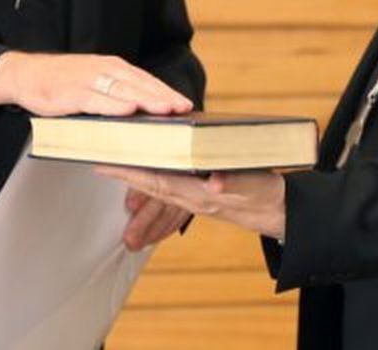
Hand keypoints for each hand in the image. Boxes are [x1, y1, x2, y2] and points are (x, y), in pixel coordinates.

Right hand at [0, 51, 192, 116]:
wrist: (25, 74)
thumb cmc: (62, 82)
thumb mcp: (94, 81)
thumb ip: (116, 92)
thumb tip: (143, 110)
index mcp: (112, 67)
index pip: (145, 79)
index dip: (166, 92)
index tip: (185, 103)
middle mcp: (103, 70)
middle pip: (139, 83)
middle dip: (163, 96)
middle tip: (183, 108)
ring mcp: (88, 80)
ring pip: (122, 90)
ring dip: (146, 99)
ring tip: (165, 109)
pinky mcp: (71, 93)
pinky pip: (97, 100)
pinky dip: (114, 105)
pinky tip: (129, 110)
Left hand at [97, 166, 285, 239]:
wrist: (279, 213)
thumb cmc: (267, 195)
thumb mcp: (254, 185)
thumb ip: (234, 182)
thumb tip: (214, 181)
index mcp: (200, 194)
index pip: (157, 181)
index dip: (130, 173)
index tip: (106, 163)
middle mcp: (193, 198)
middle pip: (150, 187)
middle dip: (124, 177)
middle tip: (98, 163)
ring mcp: (196, 198)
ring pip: (158, 192)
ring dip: (134, 185)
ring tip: (113, 174)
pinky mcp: (201, 195)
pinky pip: (169, 194)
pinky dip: (152, 188)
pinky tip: (143, 185)